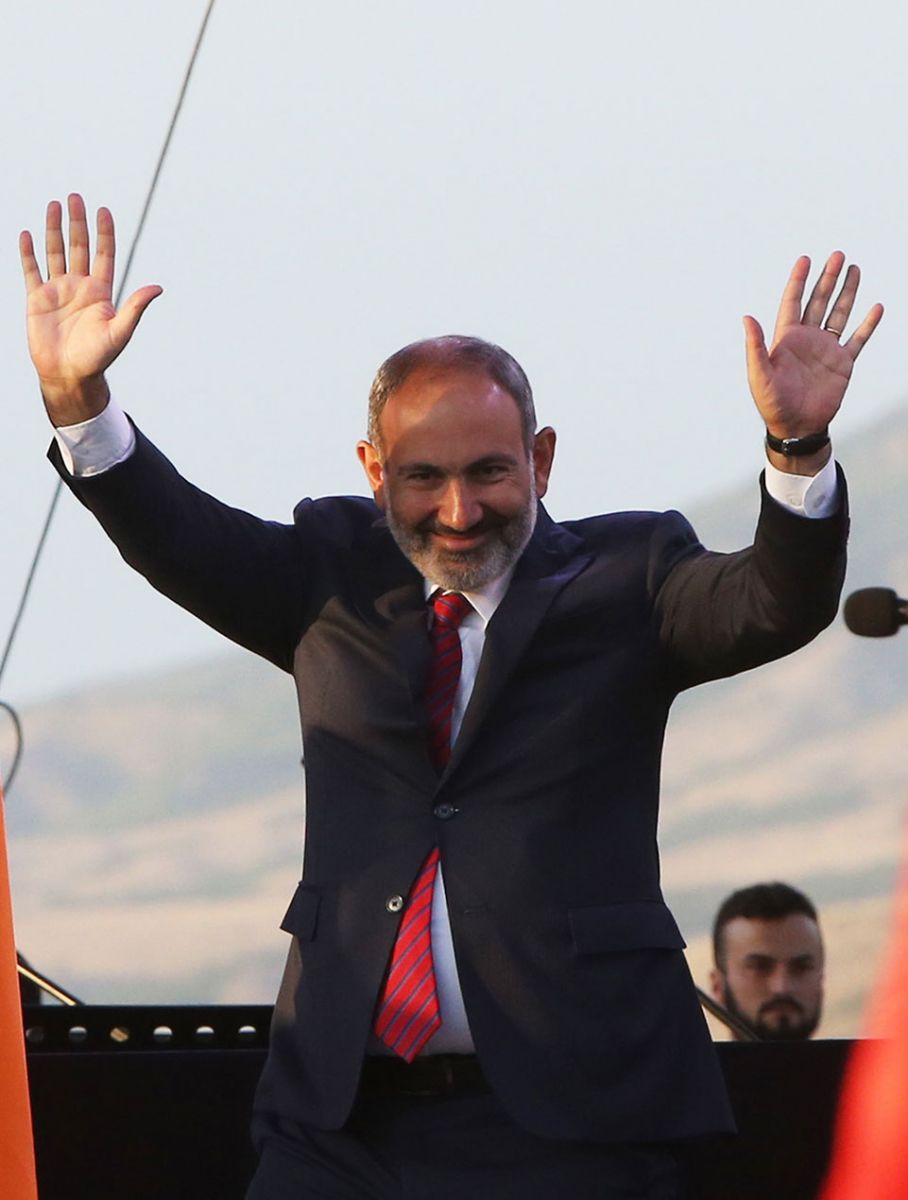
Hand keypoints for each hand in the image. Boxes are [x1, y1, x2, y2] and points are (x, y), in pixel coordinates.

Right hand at [19, 193, 161, 425]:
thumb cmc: (97, 357)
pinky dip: (28, 253)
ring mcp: (58, 291)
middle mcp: (80, 286)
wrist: (69, 375)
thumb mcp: (120, 331)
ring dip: (54, 229)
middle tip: (75, 197)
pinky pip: (31, 270)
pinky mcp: (37, 299)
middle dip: (77, 222)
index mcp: (101, 292)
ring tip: (54, 205)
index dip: (104, 232)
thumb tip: (158, 287)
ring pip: (55, 252)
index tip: (104, 210)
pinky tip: (27, 234)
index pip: (104, 254)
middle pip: (79, 246)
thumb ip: (136, 307)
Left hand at [743, 252, 882, 467]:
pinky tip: (876, 308)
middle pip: (819, 301)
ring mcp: (826, 350)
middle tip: (837, 255)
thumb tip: (746, 317)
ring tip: (854, 269)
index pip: (792, 302)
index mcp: (786, 339)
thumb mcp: (759, 374)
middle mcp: (807, 339)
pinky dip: (867, 324)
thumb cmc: (772, 403)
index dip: (798, 281)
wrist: (796, 426)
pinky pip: (858, 339)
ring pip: (839, 314)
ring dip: (847, 293)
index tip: (805, 259)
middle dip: (827, 278)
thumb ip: (755, 346)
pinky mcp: (843, 363)